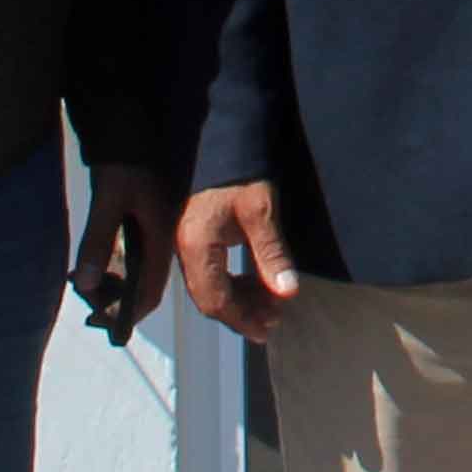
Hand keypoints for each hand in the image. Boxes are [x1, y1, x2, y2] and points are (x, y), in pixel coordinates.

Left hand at [76, 163, 181, 341]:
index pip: (151, 290)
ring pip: (134, 272)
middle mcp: (160, 239)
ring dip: (109, 285)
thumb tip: (87, 282)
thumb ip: (98, 240)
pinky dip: (107, 267)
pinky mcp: (139, 222)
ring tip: (82, 285)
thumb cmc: (124, 158)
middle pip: (142, 285)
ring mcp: (151, 231)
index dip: (129, 313)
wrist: (130, 123)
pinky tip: (88, 265)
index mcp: (162, 237)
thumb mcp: (108, 198)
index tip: (104, 323)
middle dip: (115, 301)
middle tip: (85, 305)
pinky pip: (127, 256)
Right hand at [174, 179, 302, 342]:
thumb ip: (271, 254)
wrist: (224, 141)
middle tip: (275, 319)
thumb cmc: (241, 172)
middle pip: (210, 298)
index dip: (243, 319)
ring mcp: (188, 245)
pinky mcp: (196, 239)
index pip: (215, 299)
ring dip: (241, 300)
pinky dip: (235, 283)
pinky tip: (259, 281)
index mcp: (196, 246)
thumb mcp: (261, 212)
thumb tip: (287, 292)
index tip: (268, 330)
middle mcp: (185, 249)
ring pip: (211, 288)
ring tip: (273, 303)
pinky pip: (212, 273)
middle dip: (243, 313)